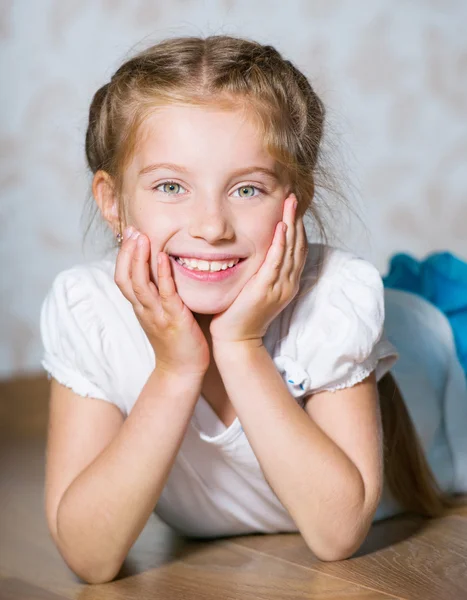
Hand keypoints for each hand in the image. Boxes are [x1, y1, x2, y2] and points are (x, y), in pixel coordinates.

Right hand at [114, 226, 210, 375]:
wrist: (183, 371)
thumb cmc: (177, 340)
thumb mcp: (162, 314)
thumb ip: (160, 294)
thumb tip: (164, 271)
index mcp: (140, 307)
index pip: (123, 278)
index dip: (123, 256)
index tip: (129, 235)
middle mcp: (143, 310)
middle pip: (125, 277)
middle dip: (127, 252)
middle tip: (132, 230)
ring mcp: (157, 315)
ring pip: (139, 284)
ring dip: (139, 259)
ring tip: (142, 237)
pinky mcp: (174, 319)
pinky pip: (165, 294)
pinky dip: (161, 275)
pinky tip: (163, 258)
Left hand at [210, 193, 307, 345]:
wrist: (236, 339)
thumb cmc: (240, 313)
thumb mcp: (255, 288)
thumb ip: (260, 271)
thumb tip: (257, 251)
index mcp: (287, 282)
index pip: (297, 249)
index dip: (297, 226)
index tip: (292, 207)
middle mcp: (287, 283)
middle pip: (297, 245)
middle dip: (296, 219)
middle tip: (293, 197)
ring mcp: (279, 287)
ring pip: (290, 250)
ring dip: (291, 225)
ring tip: (289, 204)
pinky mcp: (265, 290)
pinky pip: (276, 263)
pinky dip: (280, 244)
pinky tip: (280, 228)